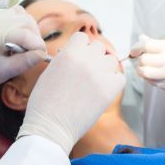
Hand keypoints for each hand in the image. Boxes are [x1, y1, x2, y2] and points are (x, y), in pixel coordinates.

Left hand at [0, 7, 48, 86]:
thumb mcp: (2, 71)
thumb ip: (24, 62)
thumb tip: (42, 54)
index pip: (25, 35)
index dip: (38, 46)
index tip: (43, 57)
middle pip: (27, 22)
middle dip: (36, 37)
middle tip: (34, 52)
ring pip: (24, 16)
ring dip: (31, 30)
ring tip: (26, 45)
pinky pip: (17, 13)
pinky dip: (23, 23)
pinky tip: (19, 36)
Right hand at [18, 32, 124, 154]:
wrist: (50, 127)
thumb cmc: (44, 103)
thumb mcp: (49, 72)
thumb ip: (64, 59)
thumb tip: (76, 53)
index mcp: (69, 53)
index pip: (83, 38)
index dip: (81, 48)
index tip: (79, 57)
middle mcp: (86, 60)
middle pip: (99, 48)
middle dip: (94, 57)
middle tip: (87, 72)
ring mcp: (99, 74)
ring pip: (112, 61)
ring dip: (105, 69)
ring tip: (95, 82)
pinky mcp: (109, 90)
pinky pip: (120, 78)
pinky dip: (114, 83)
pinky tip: (103, 91)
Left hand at [132, 35, 164, 100]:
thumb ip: (160, 44)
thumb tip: (141, 39)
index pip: (147, 45)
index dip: (137, 47)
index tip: (135, 49)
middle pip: (144, 59)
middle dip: (140, 59)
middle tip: (143, 58)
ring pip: (144, 72)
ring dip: (142, 70)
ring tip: (147, 67)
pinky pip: (150, 82)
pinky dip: (148, 78)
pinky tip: (155, 75)